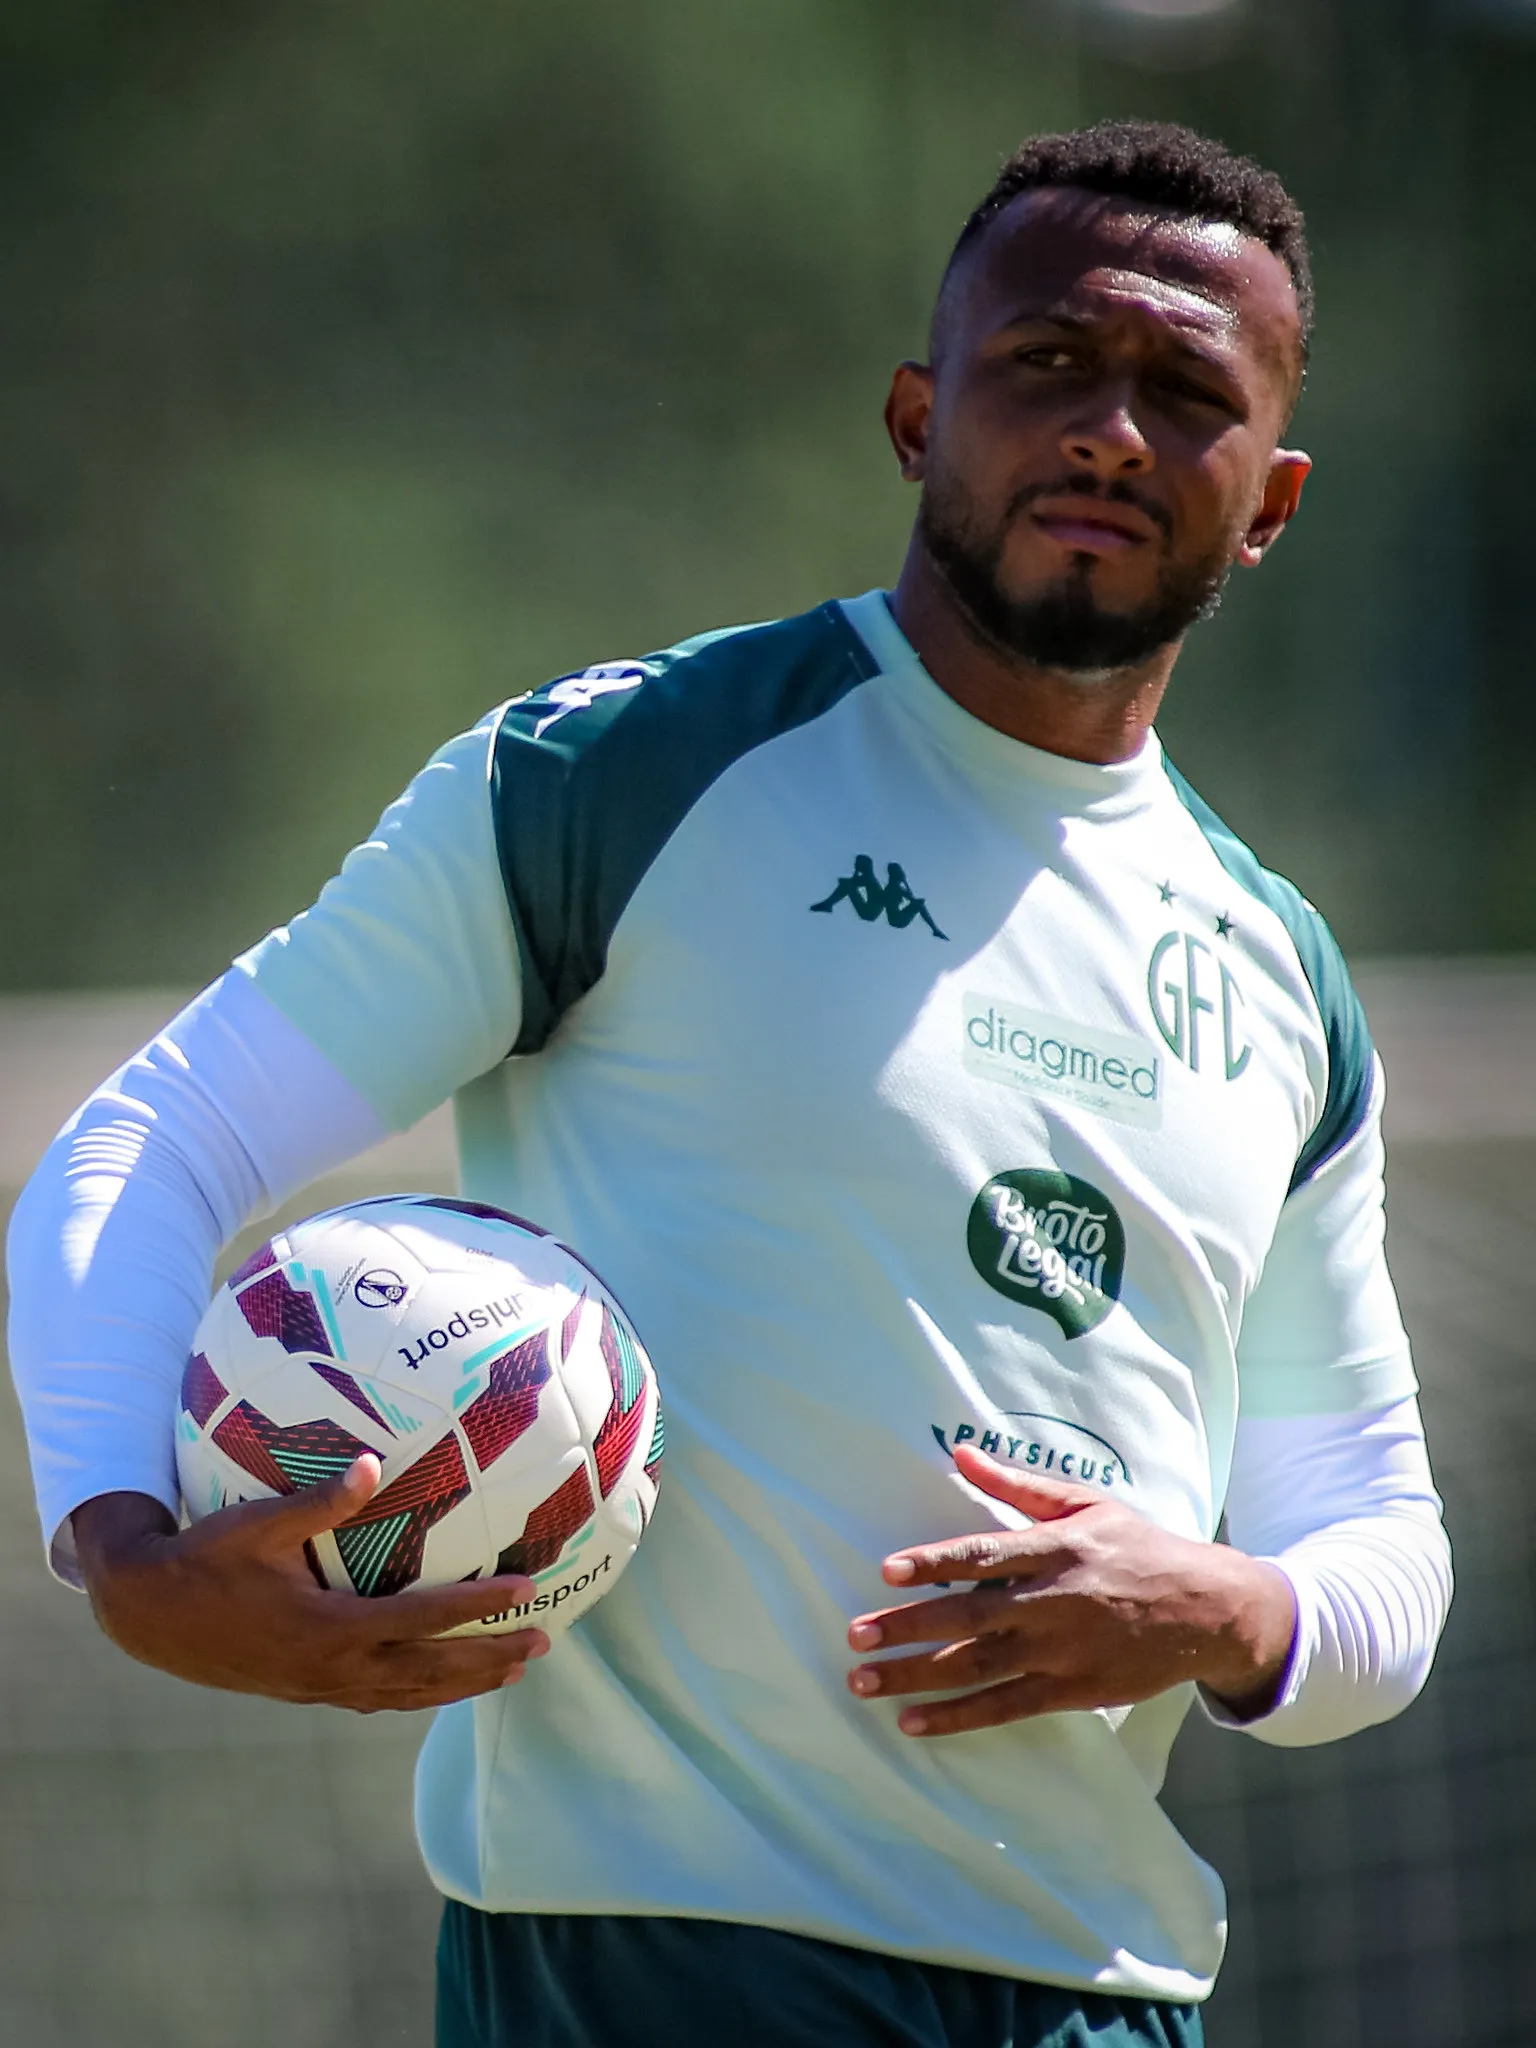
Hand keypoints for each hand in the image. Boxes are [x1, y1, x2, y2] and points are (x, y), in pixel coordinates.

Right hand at [73, 1455, 548, 1712]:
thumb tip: (373, 1463)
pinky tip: (438, 1687)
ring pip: (410, 1693)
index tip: (529, 1593)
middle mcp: (334, 1667)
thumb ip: (321, 1501)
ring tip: (512, 1675)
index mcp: (331, 1627)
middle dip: (490, 1657)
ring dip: (463, 1683)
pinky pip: (378, 1700)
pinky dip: (418, 1695)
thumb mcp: (260, 1524)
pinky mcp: (307, 1692)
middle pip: (432, 1669)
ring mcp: (320, 1687)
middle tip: (543, 1645)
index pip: (426, 1618)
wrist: (149, 1616)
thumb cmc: (206, 1560)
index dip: (481, 1607)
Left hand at [846, 1443, 1295, 1736]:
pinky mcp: (1070, 1691)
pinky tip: (913, 1723)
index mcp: (1054, 1548)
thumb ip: (1018, 1484)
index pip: (983, 1554)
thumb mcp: (1084, 1502)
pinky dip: (958, 1718)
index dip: (934, 1561)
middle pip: (969, 1615)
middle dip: (908, 1626)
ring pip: (977, 1666)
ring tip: (863, 1682)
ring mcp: (1061, 1650)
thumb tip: (961, 1452)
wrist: (1206, 1609)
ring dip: (916, 1676)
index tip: (887, 1570)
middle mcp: (1052, 1600)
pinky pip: (1005, 1706)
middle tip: (854, 1635)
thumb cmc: (1137, 1546)